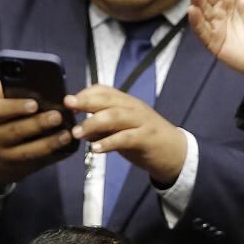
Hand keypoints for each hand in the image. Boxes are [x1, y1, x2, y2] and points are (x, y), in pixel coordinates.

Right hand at [0, 81, 75, 192]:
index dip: (16, 107)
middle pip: (16, 131)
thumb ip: (4, 91)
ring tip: (66, 134)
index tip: (34, 103)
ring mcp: (5, 156)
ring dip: (49, 143)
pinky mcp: (18, 168)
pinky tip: (66, 147)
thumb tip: (31, 82)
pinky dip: (53, 155)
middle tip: (57, 116)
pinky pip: (37, 162)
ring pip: (27, 151)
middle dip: (38, 123)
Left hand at [65, 86, 187, 185]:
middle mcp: (133, 107)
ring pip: (114, 116)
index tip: (68, 102)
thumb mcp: (122, 129)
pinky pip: (125, 138)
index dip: (85, 94)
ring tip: (77, 133)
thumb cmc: (145, 139)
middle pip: (106, 100)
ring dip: (92, 123)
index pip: (104, 90)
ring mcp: (141, 121)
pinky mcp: (146, 138)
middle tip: (67, 106)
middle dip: (85, 101)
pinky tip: (95, 149)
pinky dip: (108, 143)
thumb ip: (103, 128)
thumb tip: (80, 129)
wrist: (175, 152)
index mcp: (127, 102)